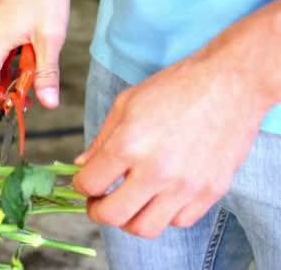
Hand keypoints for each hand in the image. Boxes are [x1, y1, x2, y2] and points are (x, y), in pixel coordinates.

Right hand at [0, 0, 69, 108]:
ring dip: (6, 70)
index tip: (26, 104)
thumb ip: (47, 73)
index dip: (6, 103)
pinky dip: (1, 55)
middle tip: (34, 80)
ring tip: (31, 56)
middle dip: (8, 87)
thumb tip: (48, 103)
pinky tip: (21, 44)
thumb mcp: (50, 36)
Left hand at [73, 33, 278, 237]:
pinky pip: (178, 221)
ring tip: (129, 201)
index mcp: (129, 145)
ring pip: (145, 228)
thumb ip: (101, 140)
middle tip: (99, 200)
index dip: (80, 185)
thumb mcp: (126, 104)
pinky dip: (163, 214)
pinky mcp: (211, 192)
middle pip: (113, 216)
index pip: (89, 184)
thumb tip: (82, 166)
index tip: (85, 182)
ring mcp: (186, 186)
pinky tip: (160, 195)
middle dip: (98, 210)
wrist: (230, 83)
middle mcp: (156, 171)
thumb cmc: (175, 88)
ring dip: (129, 219)